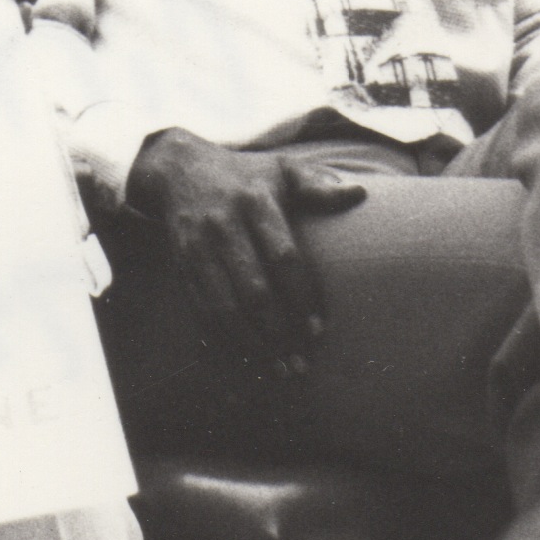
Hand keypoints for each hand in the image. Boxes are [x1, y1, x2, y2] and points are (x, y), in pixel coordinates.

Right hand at [130, 127, 373, 380]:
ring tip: (277, 370)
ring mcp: (200, 249)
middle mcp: (225, 226)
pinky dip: (224, 341)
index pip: (283, 256)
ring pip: (224, 308)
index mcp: (256, 202)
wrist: (179, 170)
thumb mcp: (281, 169)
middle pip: (254, 289)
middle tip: (300, 363)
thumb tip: (359, 193)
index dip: (302, 297)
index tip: (318, 329)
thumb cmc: (244, 175)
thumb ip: (317, 185)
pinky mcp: (183, 267)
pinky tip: (247, 359)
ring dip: (251, 345)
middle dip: (279, 332)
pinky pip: (202, 312)